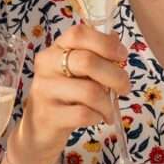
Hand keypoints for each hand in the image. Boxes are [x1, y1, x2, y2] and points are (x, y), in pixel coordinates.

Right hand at [12, 22, 126, 162]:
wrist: (38, 129)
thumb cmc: (63, 96)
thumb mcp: (76, 72)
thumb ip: (95, 55)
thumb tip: (116, 40)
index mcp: (55, 49)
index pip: (79, 33)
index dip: (106, 43)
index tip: (122, 56)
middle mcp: (47, 65)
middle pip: (88, 61)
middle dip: (116, 76)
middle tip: (124, 88)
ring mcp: (45, 90)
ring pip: (90, 92)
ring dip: (108, 103)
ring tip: (109, 110)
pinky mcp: (49, 115)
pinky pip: (84, 114)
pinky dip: (97, 117)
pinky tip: (95, 118)